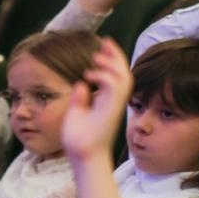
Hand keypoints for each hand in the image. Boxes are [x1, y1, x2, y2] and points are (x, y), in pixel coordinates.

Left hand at [61, 38, 132, 162]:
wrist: (82, 155)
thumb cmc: (78, 139)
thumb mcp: (76, 113)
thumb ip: (79, 99)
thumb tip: (80, 85)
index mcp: (107, 101)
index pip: (115, 76)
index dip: (112, 60)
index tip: (101, 48)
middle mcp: (114, 102)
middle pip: (123, 73)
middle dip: (116, 56)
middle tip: (105, 42)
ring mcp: (114, 106)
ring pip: (123, 78)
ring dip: (112, 64)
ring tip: (96, 57)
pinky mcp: (111, 110)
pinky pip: (115, 88)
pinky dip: (105, 77)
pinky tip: (90, 74)